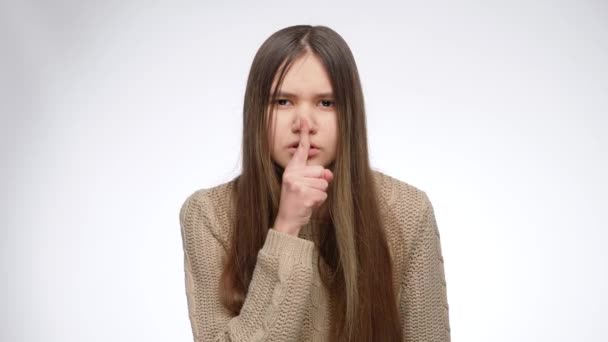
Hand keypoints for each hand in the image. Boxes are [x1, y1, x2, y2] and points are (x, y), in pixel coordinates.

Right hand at [273, 119, 333, 235]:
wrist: (287, 220)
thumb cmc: (297, 202)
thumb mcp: (306, 186)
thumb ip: (317, 177)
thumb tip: (330, 174)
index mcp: (292, 170)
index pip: (300, 150)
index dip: (304, 135)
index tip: (304, 120)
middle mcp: (292, 174)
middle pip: (321, 171)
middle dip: (320, 183)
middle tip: (307, 193)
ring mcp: (297, 184)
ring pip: (324, 184)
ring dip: (320, 194)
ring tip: (307, 199)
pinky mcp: (303, 194)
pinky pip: (323, 195)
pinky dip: (319, 202)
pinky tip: (308, 205)